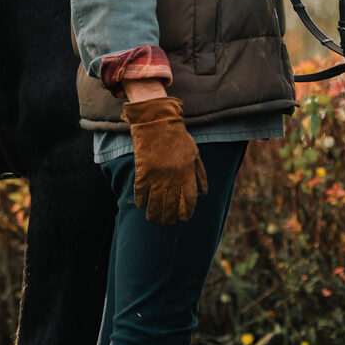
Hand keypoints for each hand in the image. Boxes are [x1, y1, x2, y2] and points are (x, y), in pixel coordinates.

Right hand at [123, 96, 204, 223]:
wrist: (157, 123)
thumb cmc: (177, 138)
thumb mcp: (195, 155)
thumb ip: (200, 175)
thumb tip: (203, 194)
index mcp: (187, 174)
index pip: (189, 201)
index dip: (187, 213)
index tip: (184, 218)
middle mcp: (173, 179)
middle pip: (171, 207)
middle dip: (170, 218)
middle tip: (167, 222)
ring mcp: (157, 177)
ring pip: (155, 205)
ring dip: (154, 215)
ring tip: (154, 219)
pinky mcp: (143, 173)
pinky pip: (140, 194)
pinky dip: (141, 202)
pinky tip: (142, 205)